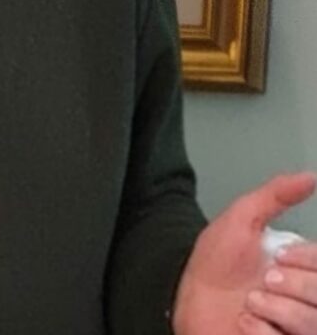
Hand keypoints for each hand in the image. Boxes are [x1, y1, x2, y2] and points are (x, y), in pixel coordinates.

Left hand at [172, 171, 316, 334]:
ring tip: (250, 303)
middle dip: (289, 286)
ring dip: (273, 310)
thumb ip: (275, 195)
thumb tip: (309, 176)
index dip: (305, 260)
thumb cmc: (217, 260)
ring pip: (311, 324)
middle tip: (264, 281)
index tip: (279, 256)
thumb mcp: (242, 218)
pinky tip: (243, 323)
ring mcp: (296, 327)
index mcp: (304, 270)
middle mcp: (307, 300)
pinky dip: (260, 332)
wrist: (190, 295)